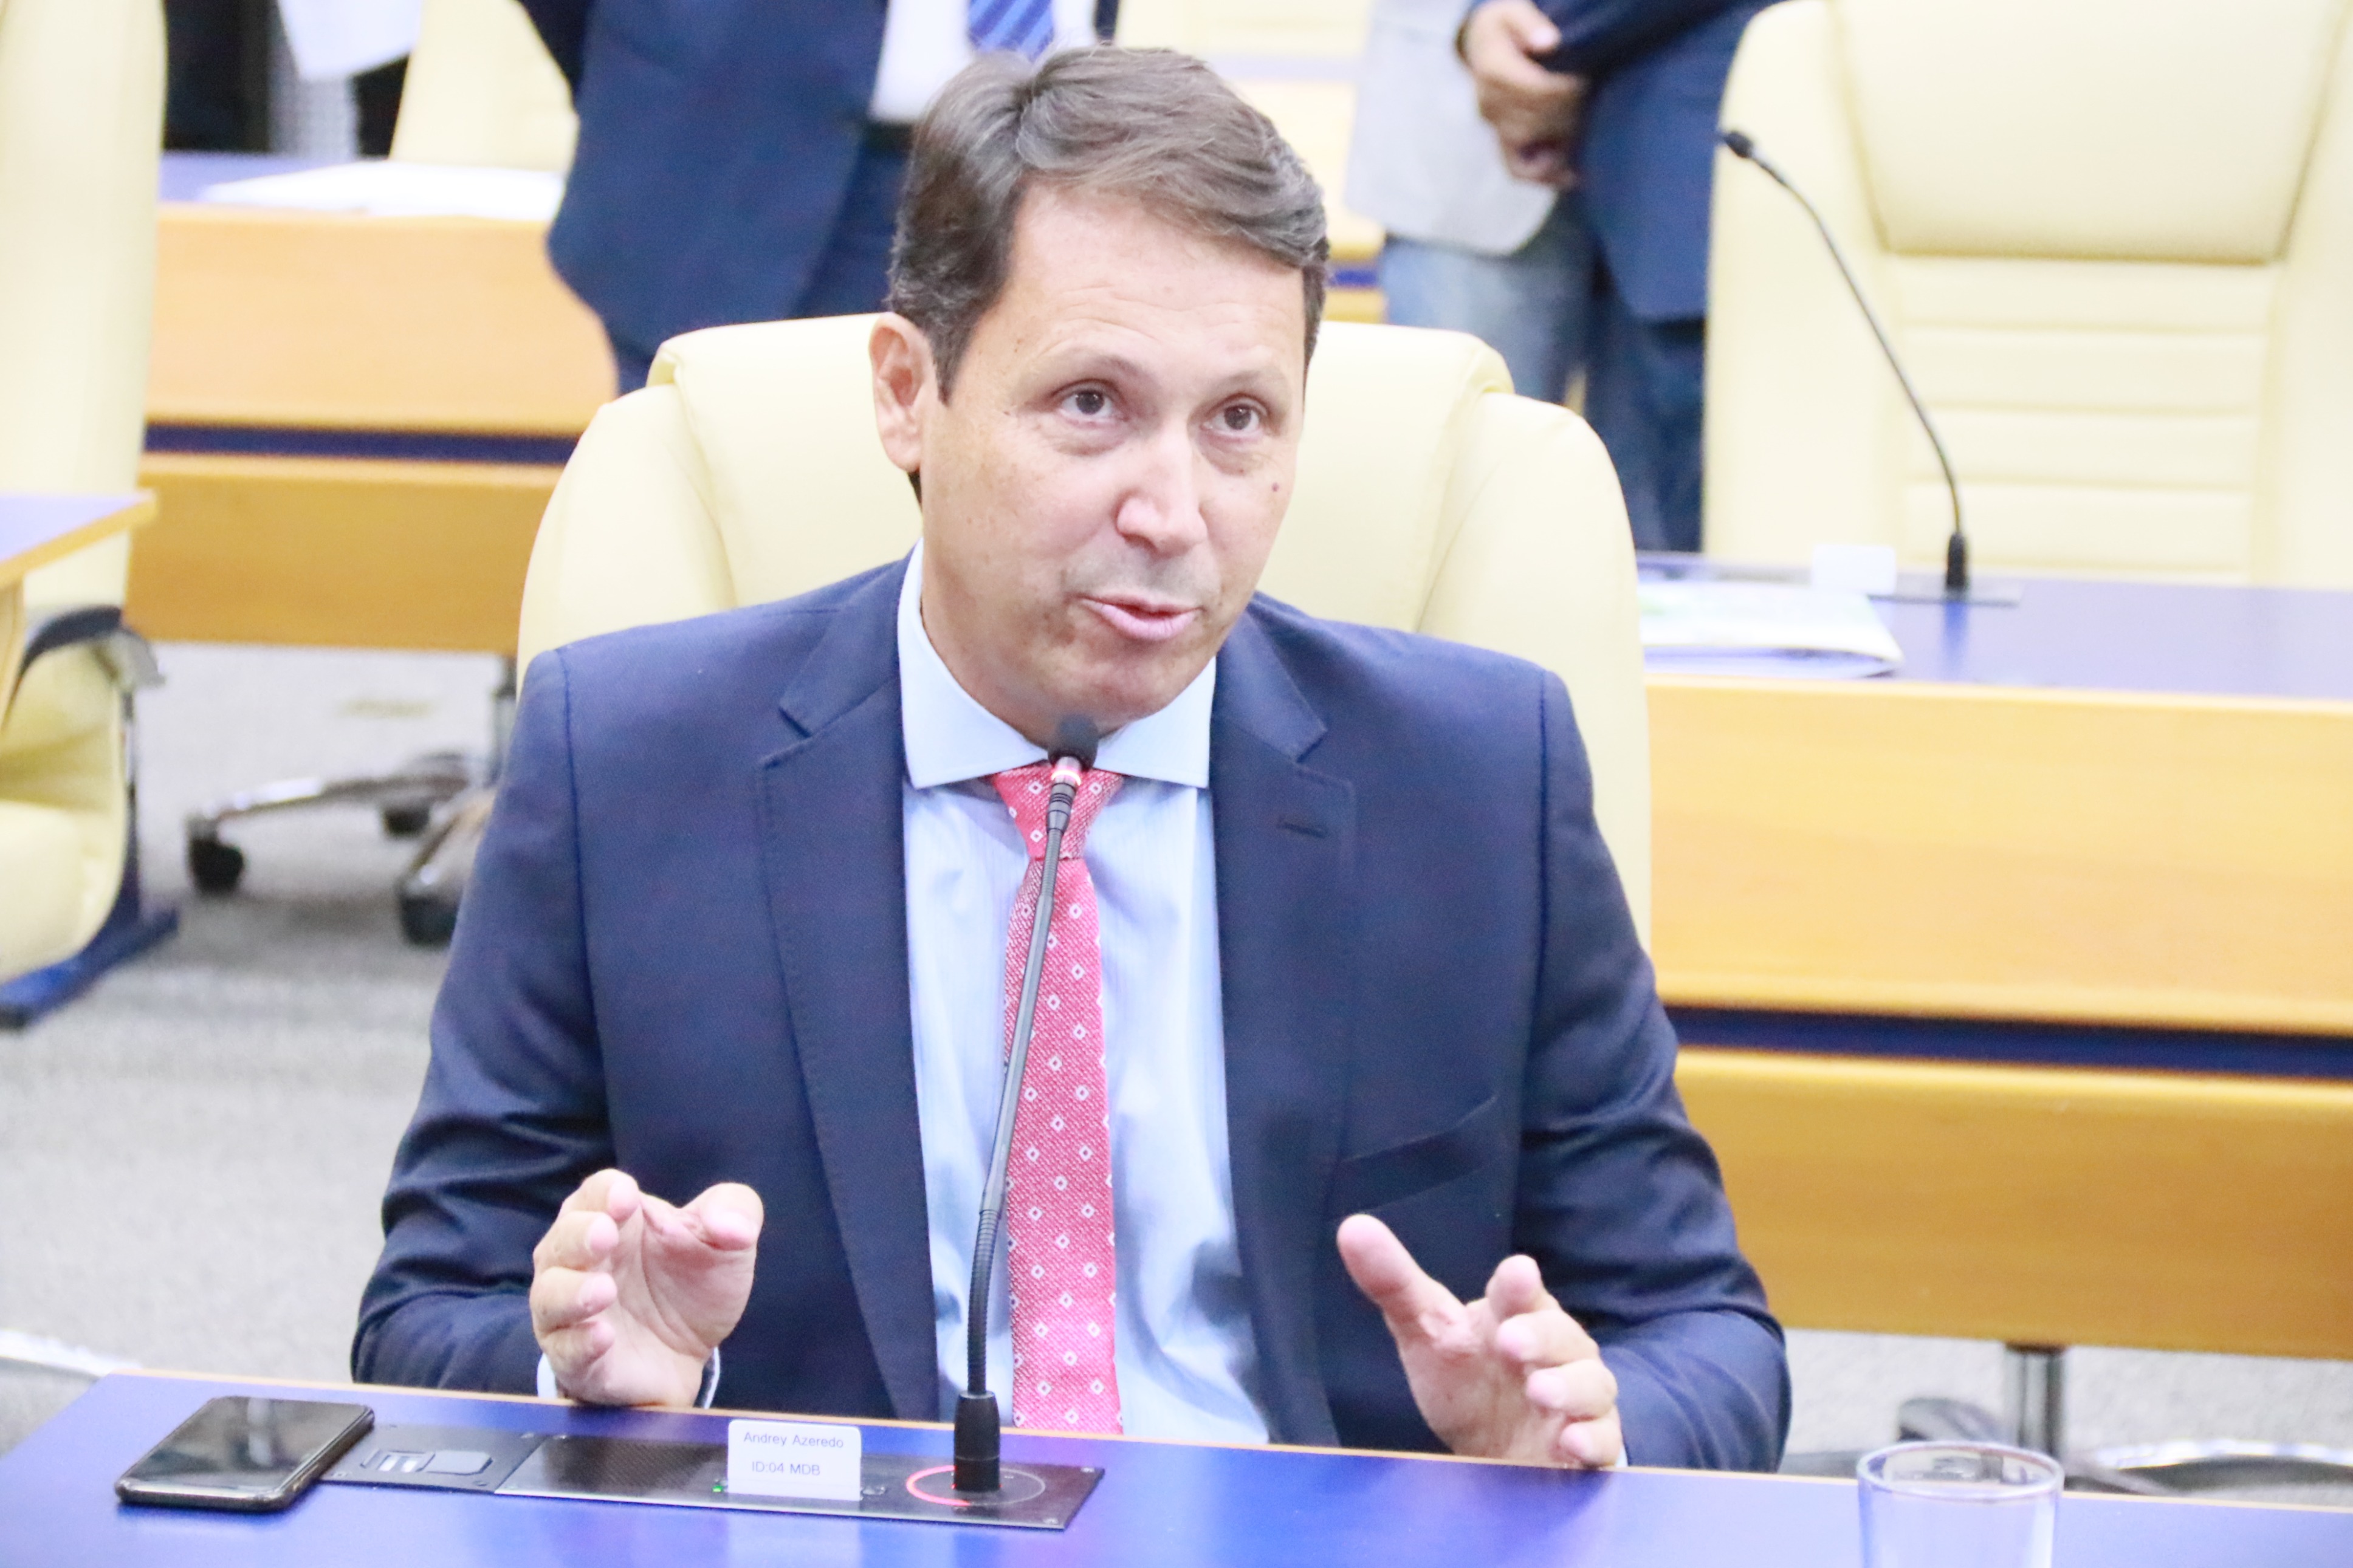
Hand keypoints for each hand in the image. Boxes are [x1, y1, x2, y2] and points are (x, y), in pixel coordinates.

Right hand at [530, 1169, 764, 1406]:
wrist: (693, 1354)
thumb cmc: (695, 1285)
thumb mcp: (728, 1243)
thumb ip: (736, 1213)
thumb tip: (732, 1225)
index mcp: (614, 1221)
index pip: (595, 1193)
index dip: (606, 1193)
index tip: (627, 1198)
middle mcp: (581, 1262)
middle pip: (561, 1240)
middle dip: (578, 1235)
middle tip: (604, 1236)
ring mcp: (572, 1312)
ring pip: (549, 1296)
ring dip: (571, 1290)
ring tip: (604, 1290)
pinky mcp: (578, 1359)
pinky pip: (565, 1350)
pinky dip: (579, 1342)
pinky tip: (603, 1336)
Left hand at [1338, 1213, 1621, 1465]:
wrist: (1494, 1452)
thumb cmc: (1465, 1379)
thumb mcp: (1425, 1332)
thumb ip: (1394, 1284)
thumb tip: (1352, 1227)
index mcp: (1517, 1314)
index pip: (1521, 1293)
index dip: (1519, 1286)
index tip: (1516, 1275)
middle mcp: (1557, 1351)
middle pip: (1560, 1334)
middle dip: (1539, 1336)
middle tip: (1510, 1343)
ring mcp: (1579, 1398)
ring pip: (1591, 1384)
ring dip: (1569, 1387)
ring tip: (1540, 1392)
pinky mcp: (1590, 1445)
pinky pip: (1604, 1441)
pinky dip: (1592, 1440)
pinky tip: (1572, 1444)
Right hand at [1462, 0, 1586, 188]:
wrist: (1484, 45)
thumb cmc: (1507, 26)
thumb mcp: (1513, 11)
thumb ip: (1529, 23)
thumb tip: (1548, 42)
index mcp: (1493, 71)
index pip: (1536, 92)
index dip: (1567, 90)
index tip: (1586, 81)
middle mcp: (1489, 104)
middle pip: (1536, 122)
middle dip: (1569, 113)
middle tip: (1592, 101)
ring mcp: (1495, 127)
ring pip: (1531, 146)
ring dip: (1563, 138)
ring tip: (1588, 127)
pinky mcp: (1502, 142)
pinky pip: (1519, 170)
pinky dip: (1547, 176)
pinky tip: (1575, 175)